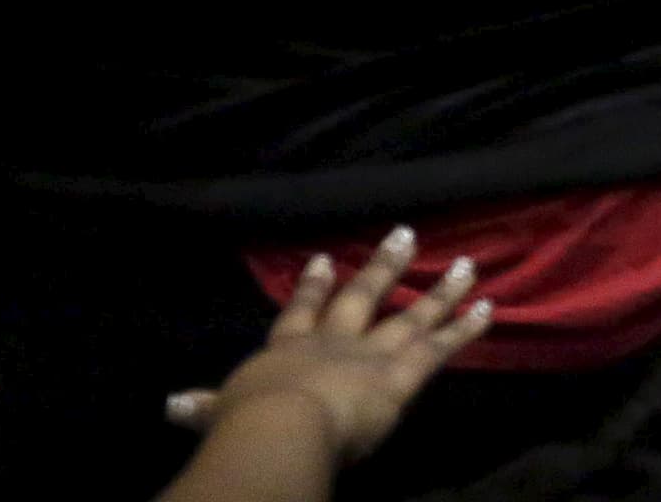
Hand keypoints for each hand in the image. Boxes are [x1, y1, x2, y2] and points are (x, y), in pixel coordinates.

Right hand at [164, 233, 492, 460]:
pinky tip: (487, 307)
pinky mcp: (401, 373)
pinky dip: (464, 328)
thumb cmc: (247, 422)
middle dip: (383, 267)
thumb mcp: (218, 414)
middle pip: (362, 299)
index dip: (314, 288)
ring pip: (411, 316)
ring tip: (466, 264)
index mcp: (288, 352)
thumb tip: (173, 404)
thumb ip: (204, 408)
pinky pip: (439, 348)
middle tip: (405, 233)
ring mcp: (371, 353)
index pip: (301, 314)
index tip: (326, 260)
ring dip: (440, 291)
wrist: (282, 425)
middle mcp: (333, 344)